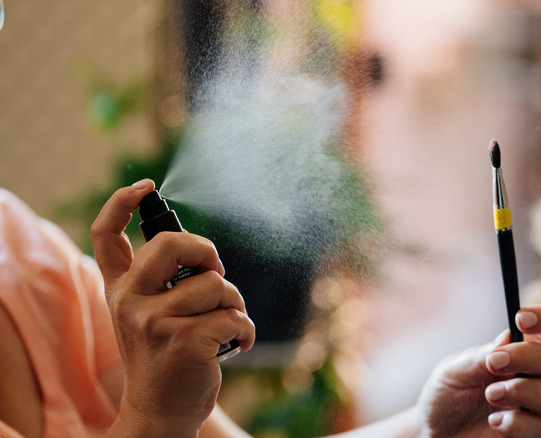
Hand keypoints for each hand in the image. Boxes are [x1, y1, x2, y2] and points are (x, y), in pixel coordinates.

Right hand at [91, 179, 254, 436]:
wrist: (160, 412)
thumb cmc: (164, 357)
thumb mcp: (147, 316)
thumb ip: (160, 283)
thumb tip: (203, 252)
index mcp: (120, 290)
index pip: (106, 236)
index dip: (122, 202)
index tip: (146, 185)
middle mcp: (130, 302)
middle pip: (170, 244)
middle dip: (206, 251)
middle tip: (216, 272)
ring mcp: (155, 322)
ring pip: (216, 285)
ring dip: (233, 303)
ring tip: (224, 325)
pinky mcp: (185, 341)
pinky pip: (234, 316)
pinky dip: (245, 330)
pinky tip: (236, 344)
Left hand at [415, 305, 540, 437]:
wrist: (434, 434)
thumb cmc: (446, 396)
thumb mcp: (454, 370)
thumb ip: (481, 355)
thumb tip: (509, 336)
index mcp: (516, 354)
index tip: (521, 317)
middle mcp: (530, 378)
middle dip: (526, 357)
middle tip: (494, 363)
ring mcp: (532, 408)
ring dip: (523, 391)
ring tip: (490, 395)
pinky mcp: (529, 435)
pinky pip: (540, 428)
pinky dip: (517, 423)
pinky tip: (494, 421)